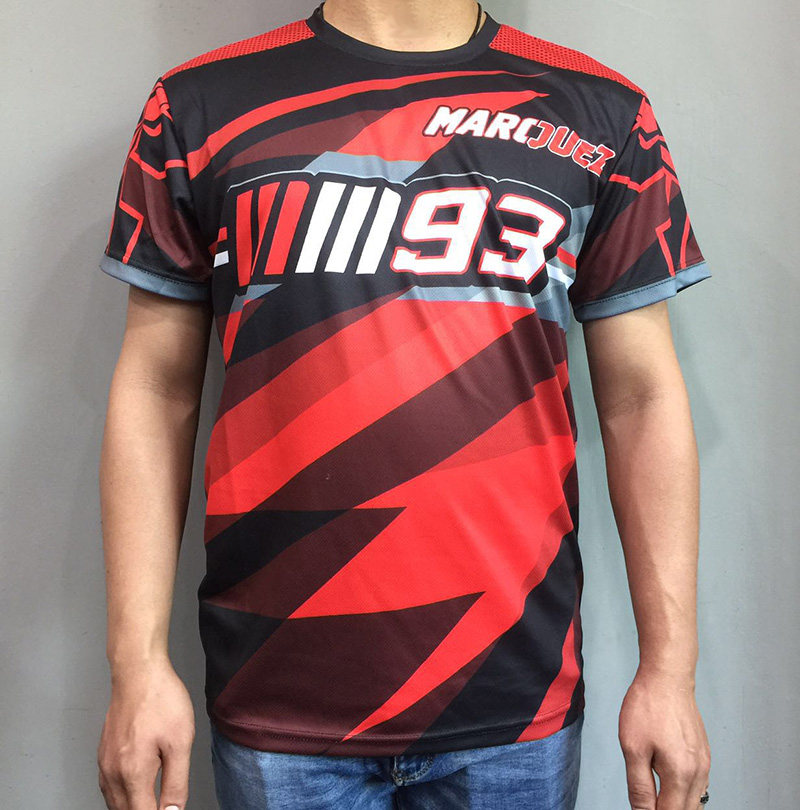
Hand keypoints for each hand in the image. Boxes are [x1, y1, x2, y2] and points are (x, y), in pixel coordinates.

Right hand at [97, 658, 194, 809]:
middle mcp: (113, 772)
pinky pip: (108, 787)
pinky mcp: (103, 753)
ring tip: (151, 803)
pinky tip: (134, 791)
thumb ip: (176, 782)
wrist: (138, 672)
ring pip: (114, 803)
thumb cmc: (160, 699)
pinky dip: (121, 796)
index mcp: (133, 773)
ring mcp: (104, 763)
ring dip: (131, 808)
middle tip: (164, 808)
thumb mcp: (180, 742)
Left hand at [618, 666, 710, 809]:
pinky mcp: (703, 755)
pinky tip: (667, 784)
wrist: (667, 677)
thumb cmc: (648, 706)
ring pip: (694, 802)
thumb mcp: (633, 748)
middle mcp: (699, 773)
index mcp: (681, 774)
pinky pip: (697, 786)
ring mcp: (704, 764)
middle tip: (645, 804)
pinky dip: (683, 793)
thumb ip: (639, 786)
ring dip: (675, 805)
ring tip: (654, 797)